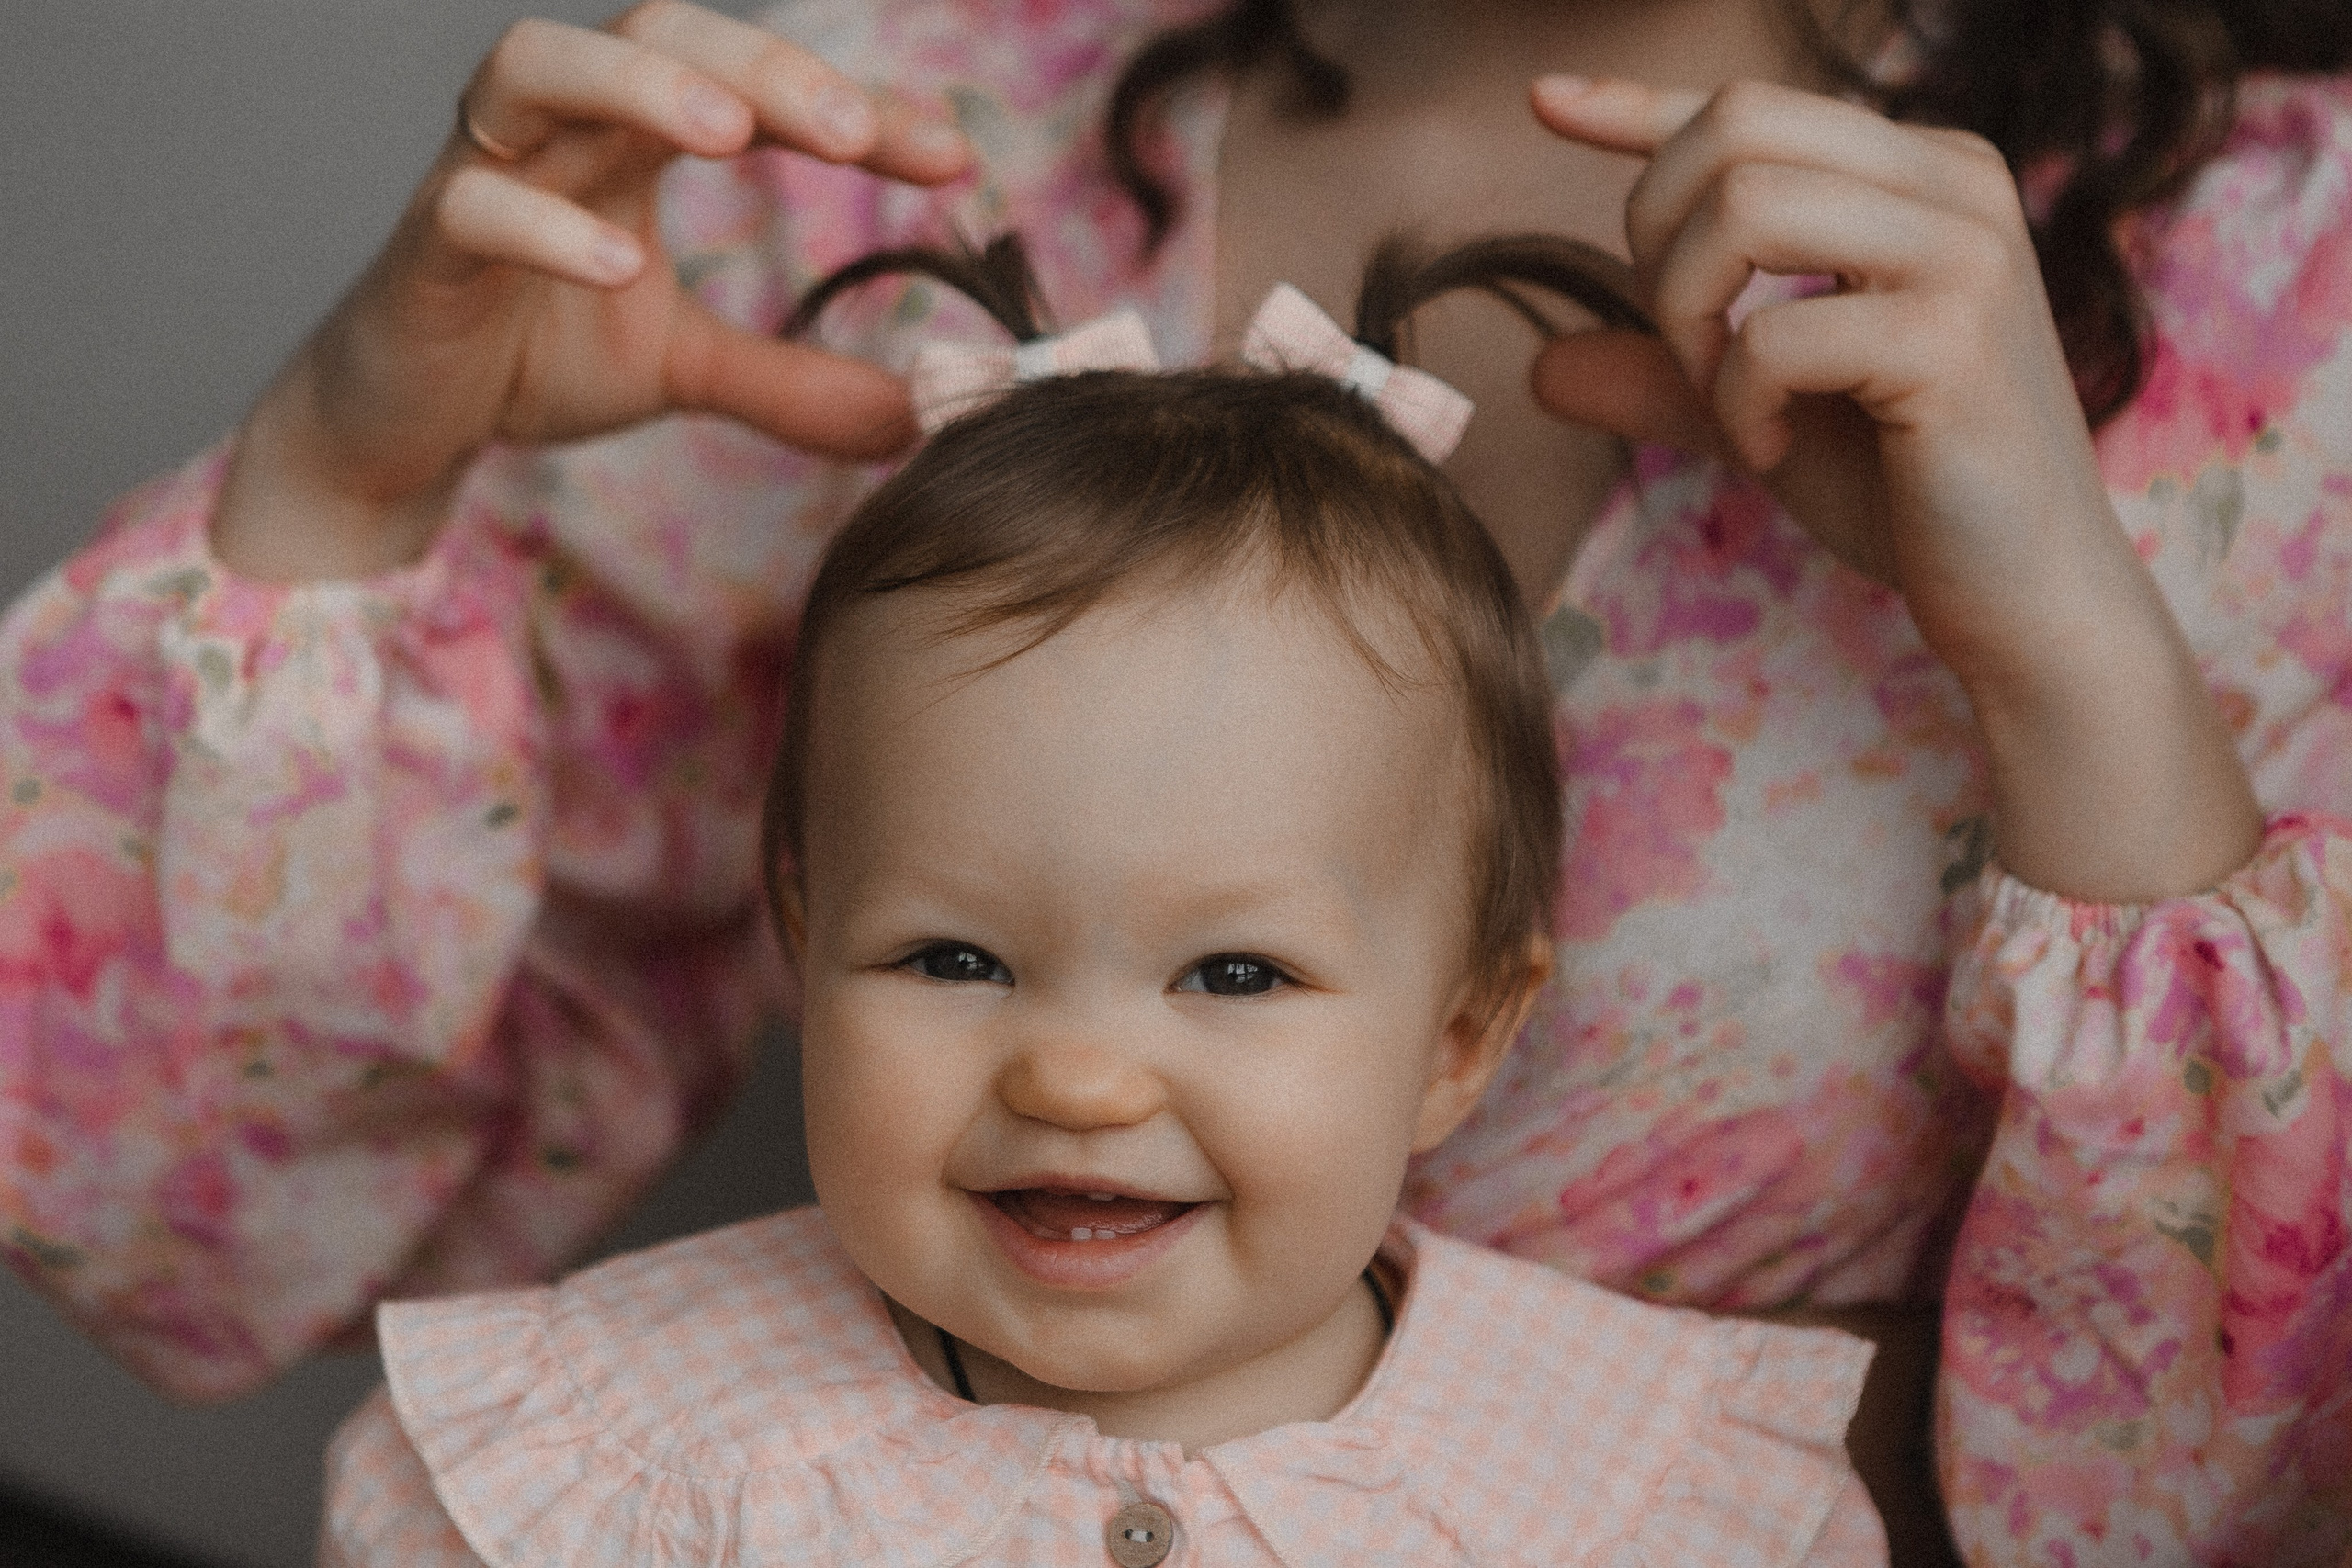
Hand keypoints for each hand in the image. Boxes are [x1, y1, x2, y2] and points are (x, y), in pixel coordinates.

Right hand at [215, 1, 970, 582]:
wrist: (404, 423)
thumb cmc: (533, 355)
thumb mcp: (685, 369)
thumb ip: (790, 382)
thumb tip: (920, 418)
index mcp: (631, 141)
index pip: (754, 88)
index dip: (857, 112)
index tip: (951, 158)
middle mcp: (562, 131)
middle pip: (656, 33)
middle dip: (763, 68)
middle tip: (856, 131)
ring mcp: (483, 174)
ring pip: (539, 67)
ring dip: (640, 86)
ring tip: (731, 135)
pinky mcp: (424, 247)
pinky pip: (471, 204)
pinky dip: (543, 225)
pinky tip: (618, 265)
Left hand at [1528, 76, 2259, 900]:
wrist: (2024, 599)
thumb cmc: (1907, 496)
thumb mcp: (1764, 412)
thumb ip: (1665, 377)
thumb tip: (1539, 366)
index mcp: (1921, 176)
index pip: (1753, 108)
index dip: (1637, 105)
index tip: (1545, 103)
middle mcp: (1955, 184)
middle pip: (1735, 127)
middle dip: (1659, 239)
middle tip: (1684, 350)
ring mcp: (1965, 252)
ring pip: (1744, 205)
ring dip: (1690, 314)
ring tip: (1725, 399)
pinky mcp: (1953, 337)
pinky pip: (1772, 334)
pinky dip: (1736, 403)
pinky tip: (1773, 450)